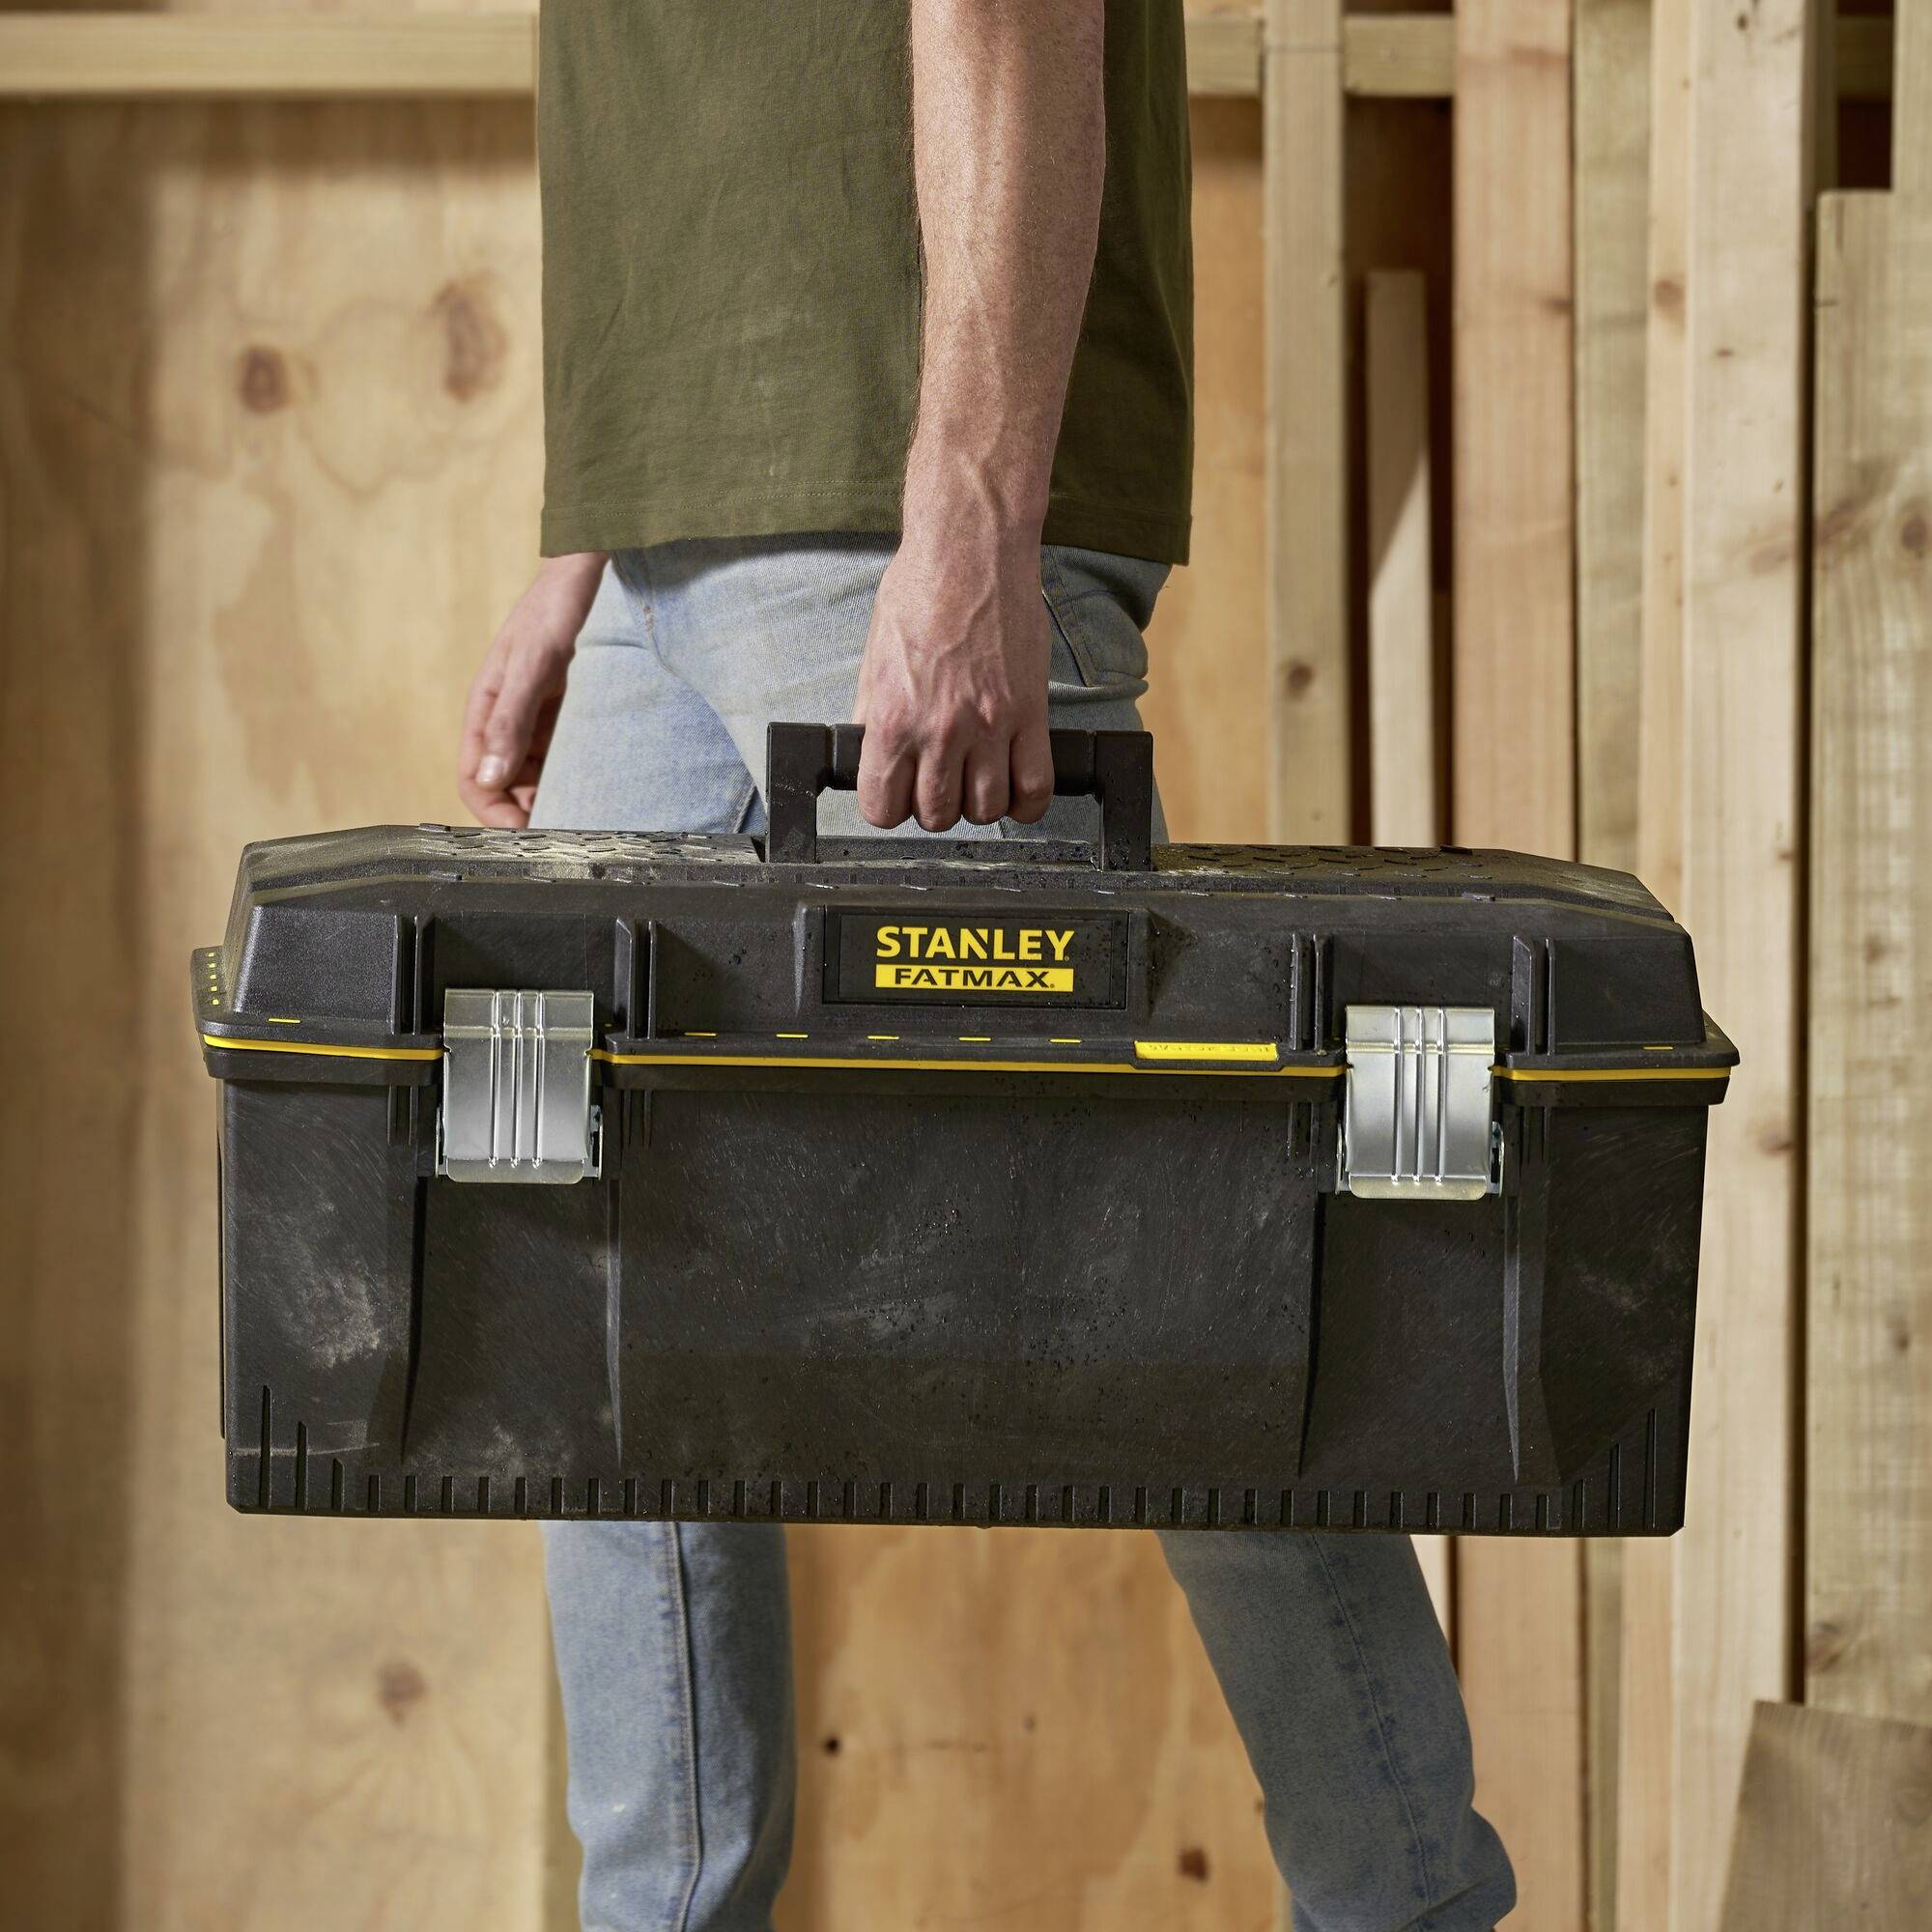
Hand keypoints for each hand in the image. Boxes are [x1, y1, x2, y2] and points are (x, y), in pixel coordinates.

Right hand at [459, 552, 607, 827]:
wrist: (593, 572)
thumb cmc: (557, 608)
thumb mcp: (534, 663)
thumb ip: (511, 719)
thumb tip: (490, 779)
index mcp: (486, 711)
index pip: (476, 781)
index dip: (495, 815)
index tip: (529, 836)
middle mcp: (510, 722)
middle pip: (510, 789)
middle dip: (531, 815)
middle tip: (572, 835)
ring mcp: (541, 721)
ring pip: (541, 778)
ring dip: (559, 799)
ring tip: (592, 817)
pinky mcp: (571, 716)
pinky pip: (568, 758)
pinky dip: (580, 777)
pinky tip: (604, 789)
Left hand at [853, 522, 1054, 831]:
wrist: (972, 551)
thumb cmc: (922, 592)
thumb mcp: (875, 657)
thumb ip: (873, 714)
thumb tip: (871, 754)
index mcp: (893, 718)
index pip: (882, 807)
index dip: (888, 806)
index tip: (897, 795)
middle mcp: (940, 730)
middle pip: (937, 815)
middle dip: (935, 806)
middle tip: (939, 781)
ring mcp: (989, 725)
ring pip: (986, 810)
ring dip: (979, 804)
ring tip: (976, 780)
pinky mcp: (1030, 714)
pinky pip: (1035, 787)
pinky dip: (1026, 803)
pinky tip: (1015, 789)